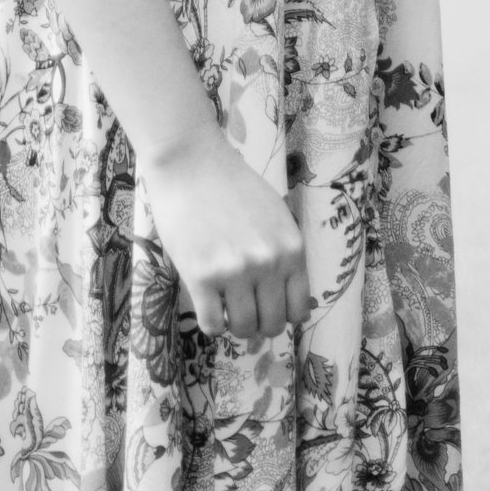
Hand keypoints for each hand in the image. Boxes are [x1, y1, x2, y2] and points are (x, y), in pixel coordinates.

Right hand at [141, 128, 312, 345]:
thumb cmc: (233, 185)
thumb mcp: (276, 215)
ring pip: (244, 328)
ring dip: (235, 325)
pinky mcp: (200, 277)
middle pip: (272, 324)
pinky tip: (207, 302)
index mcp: (291, 248)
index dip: (283, 315)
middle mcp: (268, 264)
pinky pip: (213, 325)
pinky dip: (212, 323)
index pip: (299, 310)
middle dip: (259, 324)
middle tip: (244, 310)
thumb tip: (290, 297)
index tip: (268, 308)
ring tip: (225, 306)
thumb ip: (284, 252)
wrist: (190, 161)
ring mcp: (234, 272)